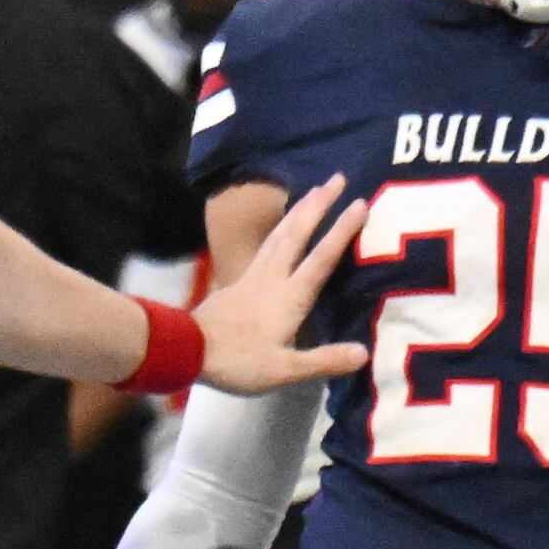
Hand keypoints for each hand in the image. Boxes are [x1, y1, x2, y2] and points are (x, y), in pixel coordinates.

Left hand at [192, 176, 371, 394]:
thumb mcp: (283, 370)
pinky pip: (265, 245)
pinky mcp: (238, 281)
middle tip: (336, 178)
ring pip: (279, 234)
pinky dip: (279, 229)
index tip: (360, 202)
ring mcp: (253, 277)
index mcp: (289, 297)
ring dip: (299, 210)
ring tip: (314, 191)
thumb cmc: (237, 362)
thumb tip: (363, 351)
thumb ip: (323, 360)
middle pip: (297, 233)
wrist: (186, 350)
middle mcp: (272, 278)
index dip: (341, 231)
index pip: (321, 259)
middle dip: (318, 204)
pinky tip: (281, 229)